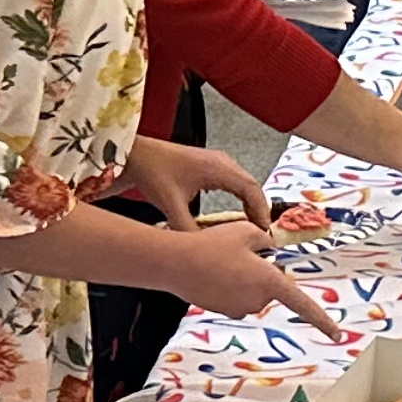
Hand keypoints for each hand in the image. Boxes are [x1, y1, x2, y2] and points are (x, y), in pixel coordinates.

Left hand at [120, 139, 268, 231]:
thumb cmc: (153, 171)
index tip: (263, 229)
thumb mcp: (170, 204)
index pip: (251, 189)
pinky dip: (241, 198)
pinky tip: (237, 213)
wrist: (138, 155)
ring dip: (251, 203)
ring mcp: (217, 162)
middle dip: (259, 210)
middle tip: (261, 233)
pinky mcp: (211, 166)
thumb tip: (201, 247)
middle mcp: (222, 162)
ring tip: (252, 226)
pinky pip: (235, 182)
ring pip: (245, 184)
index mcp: (217, 168)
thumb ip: (186, 228)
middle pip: (252, 186)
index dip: (260, 210)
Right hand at [165, 224, 340, 337]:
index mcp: (269, 282)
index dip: (322, 320)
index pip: (302, 304)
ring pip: (252, 291)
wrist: (176, 263)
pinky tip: (212, 270)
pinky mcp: (223, 310)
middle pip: (271, 287)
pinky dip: (228, 284)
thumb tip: (267, 250)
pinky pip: (235, 295)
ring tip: (222, 259)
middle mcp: (257, 300)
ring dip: (244, 277)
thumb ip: (264, 240)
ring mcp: (239, 308)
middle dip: (262, 272)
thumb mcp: (245, 230)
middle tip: (241, 252)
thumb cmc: (212, 244)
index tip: (337, 334)